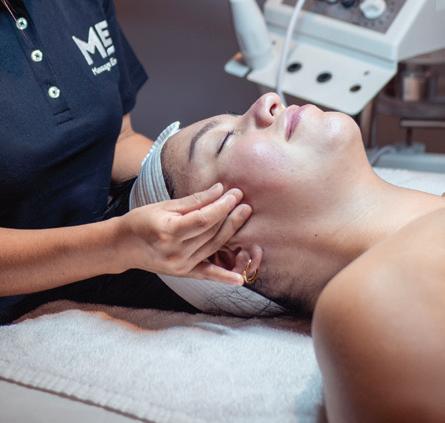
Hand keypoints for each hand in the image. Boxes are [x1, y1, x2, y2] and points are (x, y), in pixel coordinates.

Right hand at [116, 183, 251, 284]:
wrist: (123, 246)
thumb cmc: (141, 221)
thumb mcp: (165, 206)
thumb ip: (194, 200)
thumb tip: (220, 190)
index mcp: (168, 232)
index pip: (204, 219)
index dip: (222, 206)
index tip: (235, 193)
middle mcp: (176, 252)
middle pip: (211, 233)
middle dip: (230, 216)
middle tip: (243, 201)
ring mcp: (180, 265)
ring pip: (213, 247)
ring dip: (231, 231)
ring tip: (243, 215)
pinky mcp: (183, 273)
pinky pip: (207, 274)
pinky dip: (223, 277)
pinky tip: (239, 280)